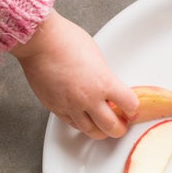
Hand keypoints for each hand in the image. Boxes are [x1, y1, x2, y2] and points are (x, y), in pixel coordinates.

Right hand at [11, 10, 137, 138]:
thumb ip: (104, 76)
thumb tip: (108, 87)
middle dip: (120, 128)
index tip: (131, 107)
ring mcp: (71, 105)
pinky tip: (85, 121)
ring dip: (101, 132)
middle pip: (112, 127)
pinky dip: (82, 125)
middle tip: (121, 126)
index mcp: (104, 82)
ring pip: (92, 131)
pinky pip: (73, 124)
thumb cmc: (66, 40)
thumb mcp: (97, 57)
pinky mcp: (55, 107)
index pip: (130, 105)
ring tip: (104, 128)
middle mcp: (89, 98)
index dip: (132, 107)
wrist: (39, 41)